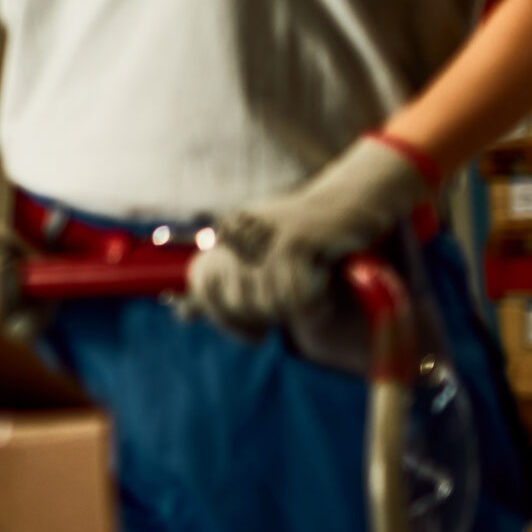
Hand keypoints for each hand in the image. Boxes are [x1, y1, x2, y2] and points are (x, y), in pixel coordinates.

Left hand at [186, 137, 425, 333]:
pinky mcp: (298, 241)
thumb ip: (220, 283)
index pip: (201, 283)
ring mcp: (266, 235)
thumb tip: (181, 314)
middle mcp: (239, 231)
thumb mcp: (256, 253)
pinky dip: (314, 307)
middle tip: (289, 309)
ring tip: (310, 294)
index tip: (253, 332)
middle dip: (265, 317)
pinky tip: (323, 293)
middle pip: (236, 301)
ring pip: (268, 303)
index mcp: (224, 234)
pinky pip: (297, 299)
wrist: (350, 199)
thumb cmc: (304, 234)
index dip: (222, 316)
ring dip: (294, 312)